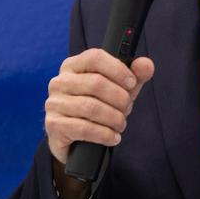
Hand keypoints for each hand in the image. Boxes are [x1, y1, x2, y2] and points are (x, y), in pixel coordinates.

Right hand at [44, 49, 155, 165]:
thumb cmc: (98, 107)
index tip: (132, 83)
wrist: (76, 140)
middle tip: (127, 109)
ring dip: (114, 118)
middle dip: (119, 99)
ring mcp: (53, 103)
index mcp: (73, 66)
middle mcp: (59, 81)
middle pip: (95, 83)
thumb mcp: (119, 90)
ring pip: (91, 107)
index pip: (95, 57)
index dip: (117, 69)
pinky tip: (113, 137)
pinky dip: (104, 134)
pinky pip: (83, 128)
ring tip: (121, 124)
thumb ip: (135, 76)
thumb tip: (146, 64)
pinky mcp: (53, 125)